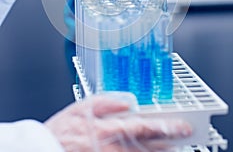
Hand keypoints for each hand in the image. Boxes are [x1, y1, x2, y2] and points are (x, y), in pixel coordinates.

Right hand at [45, 94, 191, 151]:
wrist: (43, 151)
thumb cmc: (61, 131)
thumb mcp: (81, 107)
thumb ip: (106, 102)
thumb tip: (127, 101)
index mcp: (109, 128)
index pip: (146, 126)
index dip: (167, 127)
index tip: (182, 127)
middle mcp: (114, 148)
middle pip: (149, 146)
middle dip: (170, 141)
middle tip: (183, 137)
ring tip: (172, 147)